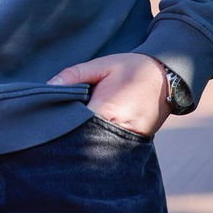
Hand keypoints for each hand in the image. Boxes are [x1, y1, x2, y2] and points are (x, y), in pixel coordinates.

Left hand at [48, 53, 169, 137]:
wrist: (167, 77)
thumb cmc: (132, 69)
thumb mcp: (102, 65)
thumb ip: (74, 75)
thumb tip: (47, 86)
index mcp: (107, 110)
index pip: (73, 125)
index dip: (57, 123)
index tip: (45, 120)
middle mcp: (116, 131)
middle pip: (81, 140)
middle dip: (66, 134)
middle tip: (50, 129)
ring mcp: (125, 141)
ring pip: (93, 147)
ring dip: (80, 139)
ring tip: (67, 132)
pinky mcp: (130, 145)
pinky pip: (106, 147)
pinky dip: (94, 141)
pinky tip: (86, 134)